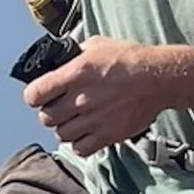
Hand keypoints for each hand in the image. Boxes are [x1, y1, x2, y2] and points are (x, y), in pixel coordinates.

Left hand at [21, 37, 165, 154]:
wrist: (158, 78)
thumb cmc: (130, 59)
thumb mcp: (97, 45)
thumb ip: (74, 54)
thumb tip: (61, 60)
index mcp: (74, 74)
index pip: (34, 94)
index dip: (34, 96)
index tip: (39, 95)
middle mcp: (80, 99)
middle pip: (46, 117)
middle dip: (50, 112)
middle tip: (60, 107)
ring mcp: (94, 119)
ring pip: (61, 134)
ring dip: (65, 128)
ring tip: (75, 119)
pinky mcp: (107, 135)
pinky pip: (80, 149)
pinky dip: (79, 143)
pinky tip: (87, 132)